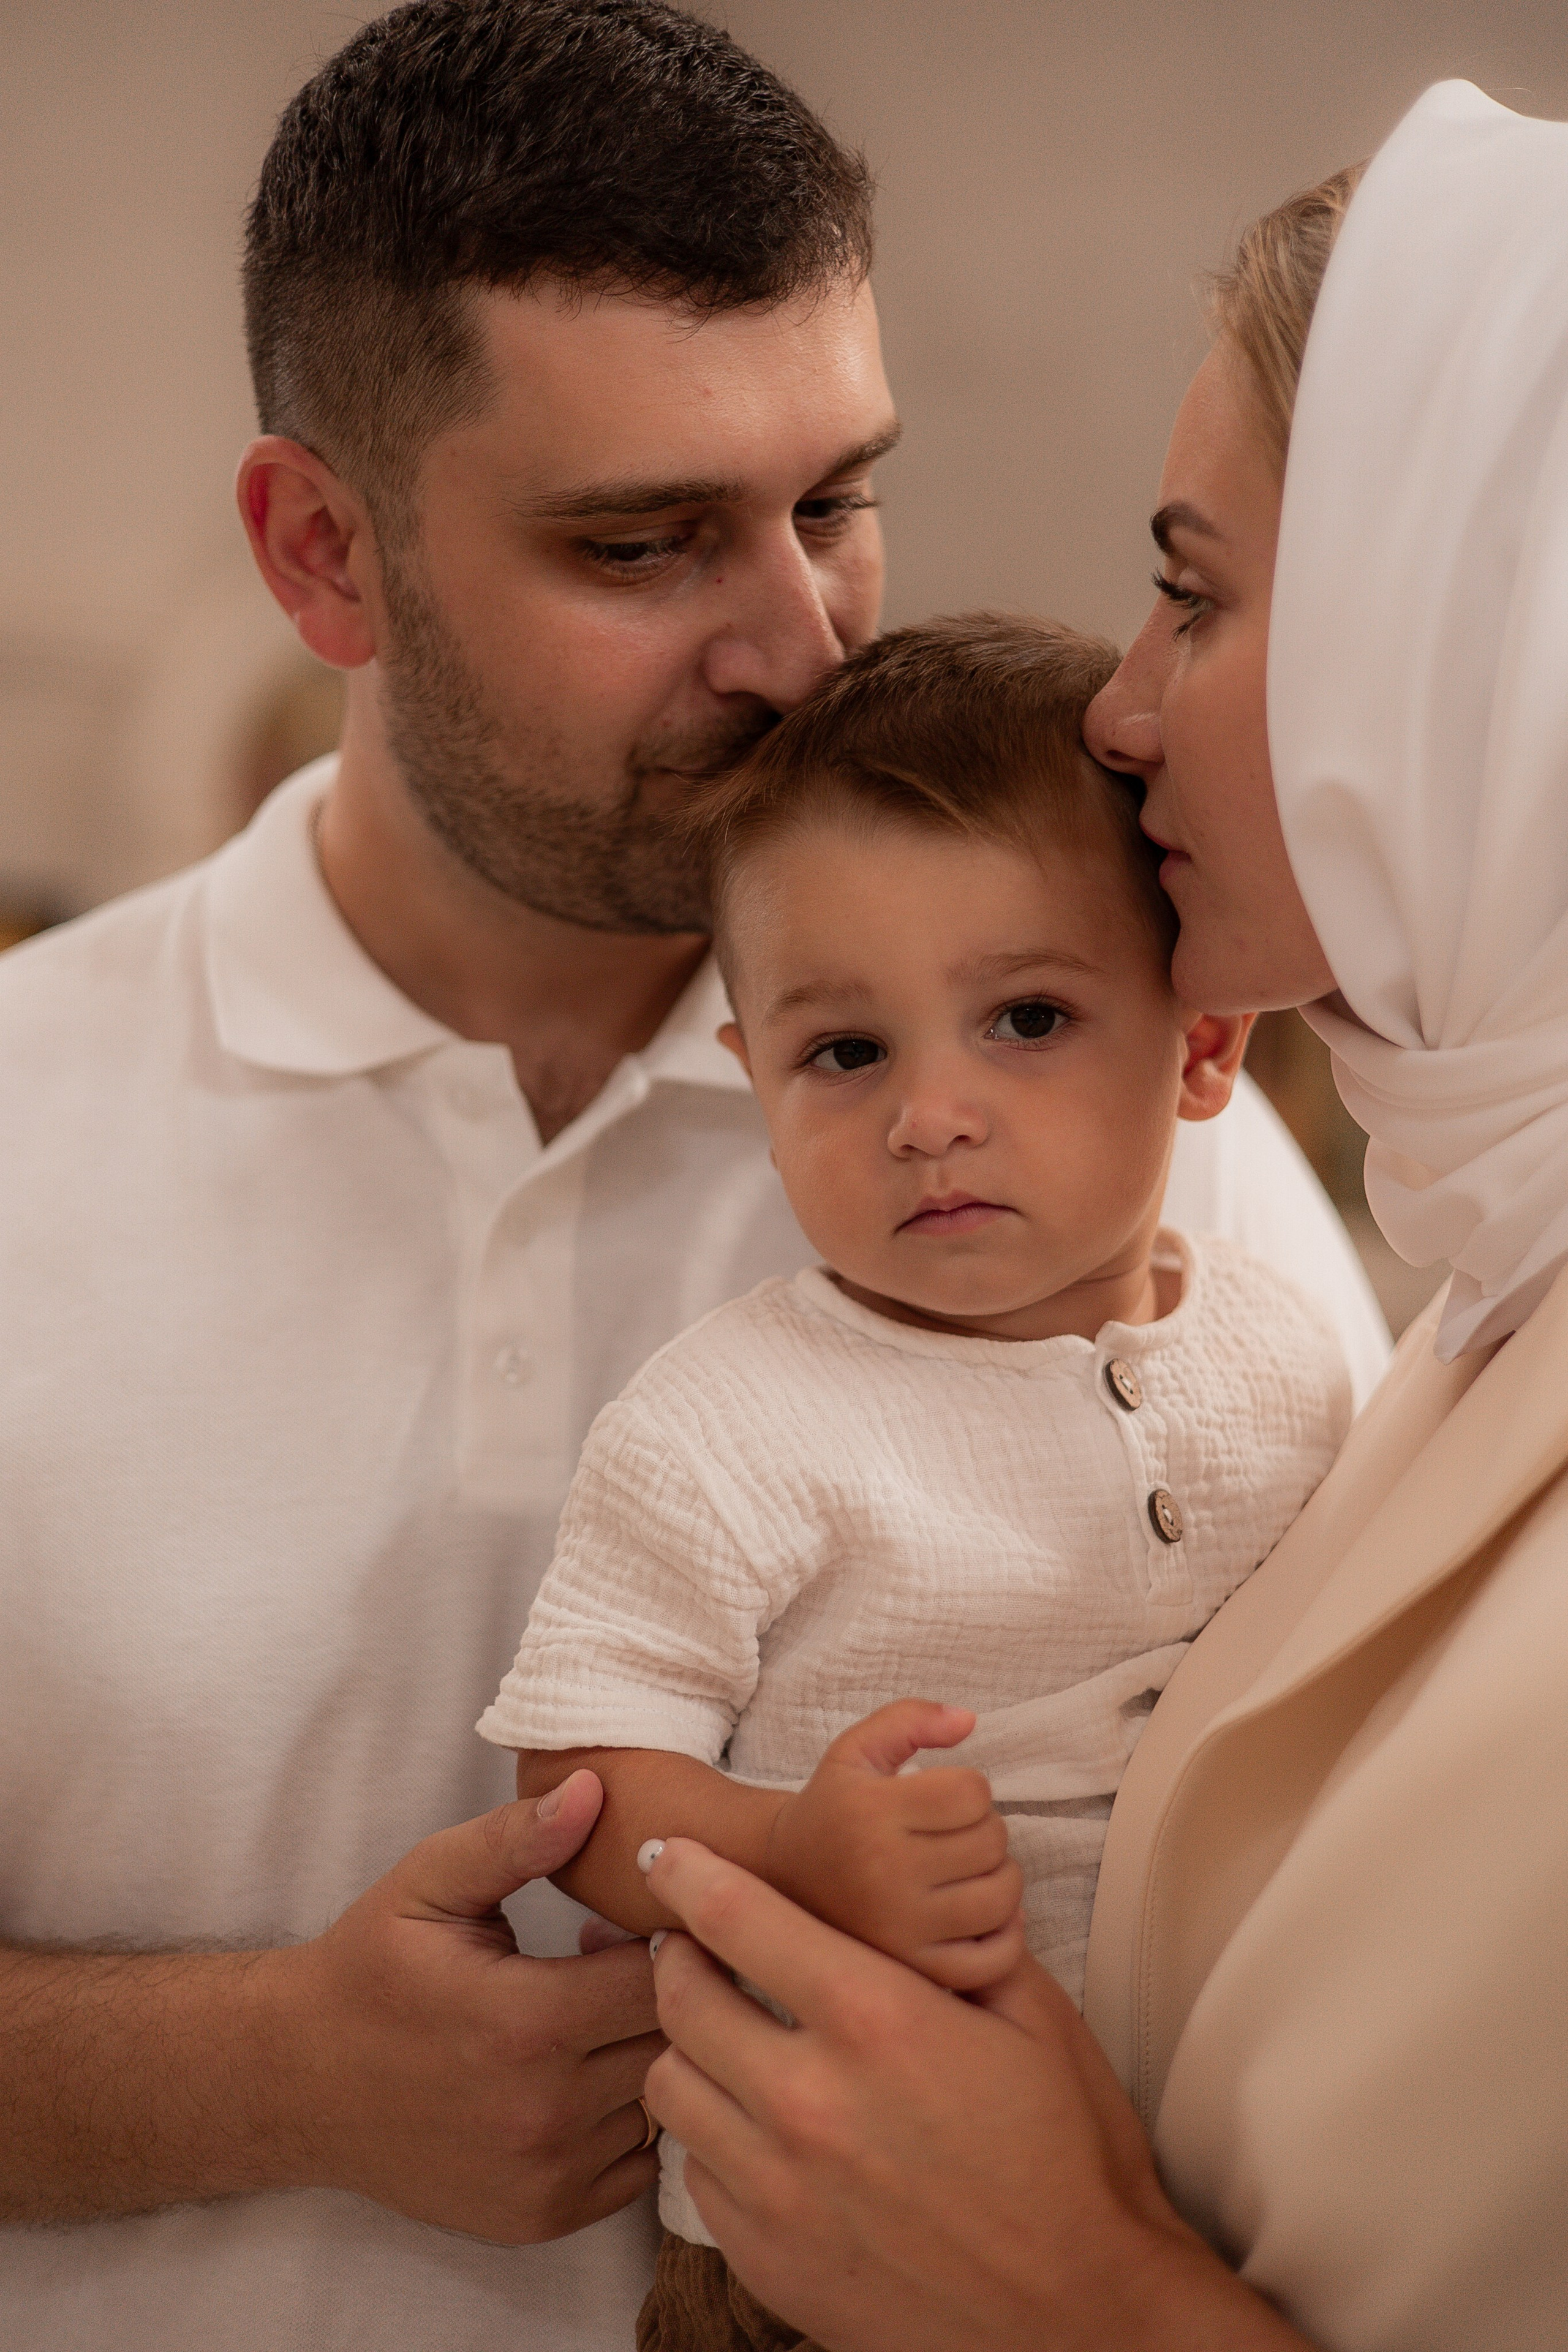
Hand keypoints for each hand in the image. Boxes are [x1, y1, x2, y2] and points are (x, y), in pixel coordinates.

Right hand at [285, 1769, 663, 2241]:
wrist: (300, 2082)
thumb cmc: (372, 1968)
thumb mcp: (431, 1882)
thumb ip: (518, 1838)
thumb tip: (594, 1789)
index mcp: (525, 2023)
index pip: (663, 1978)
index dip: (670, 1937)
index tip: (647, 1916)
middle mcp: (544, 2113)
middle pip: (673, 2043)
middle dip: (671, 1993)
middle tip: (629, 1958)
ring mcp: (544, 2175)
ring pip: (661, 2103)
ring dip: (648, 2055)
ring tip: (597, 2014)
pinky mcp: (540, 2216)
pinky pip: (635, 2164)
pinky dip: (626, 2119)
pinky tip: (584, 2074)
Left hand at [641, 1839, 1308, 2351]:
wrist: (1078, 2309)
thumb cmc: (1066, 2155)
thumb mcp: (1032, 2016)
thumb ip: (951, 1943)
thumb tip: (894, 1898)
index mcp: (875, 2020)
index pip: (737, 1919)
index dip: (689, 1874)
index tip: (668, 1858)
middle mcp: (808, 2100)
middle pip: (680, 1999)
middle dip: (679, 1957)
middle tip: (694, 1947)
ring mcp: (778, 2188)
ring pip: (669, 2086)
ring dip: (687, 2049)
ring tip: (725, 2040)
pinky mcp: (766, 2257)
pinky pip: (695, 2173)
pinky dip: (713, 2136)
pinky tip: (757, 2128)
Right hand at [764, 1699, 1023, 1990]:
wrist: (784, 1879)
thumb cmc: (833, 1807)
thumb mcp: (857, 1748)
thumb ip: (911, 1719)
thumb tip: (969, 1720)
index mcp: (871, 1813)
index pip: (972, 1793)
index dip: (970, 1786)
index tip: (944, 1795)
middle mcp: (885, 1874)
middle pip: (991, 1843)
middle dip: (986, 1828)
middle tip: (956, 1832)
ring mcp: (900, 1930)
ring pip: (1000, 1898)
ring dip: (1000, 1876)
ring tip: (969, 1867)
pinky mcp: (913, 1969)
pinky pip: (991, 1960)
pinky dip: (1005, 1936)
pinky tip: (984, 1913)